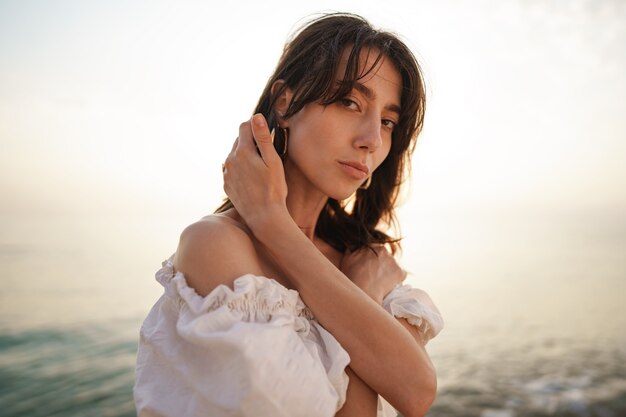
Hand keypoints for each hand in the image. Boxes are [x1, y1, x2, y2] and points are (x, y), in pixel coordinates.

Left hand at [222, 114, 288, 231]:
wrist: (264, 217)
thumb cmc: (273, 189)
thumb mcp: (273, 161)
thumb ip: (263, 137)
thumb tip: (256, 116)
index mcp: (242, 152)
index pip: (244, 126)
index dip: (255, 125)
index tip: (265, 131)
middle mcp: (230, 160)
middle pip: (239, 140)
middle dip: (251, 141)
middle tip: (266, 153)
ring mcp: (226, 173)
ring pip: (234, 155)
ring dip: (245, 155)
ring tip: (260, 167)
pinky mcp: (226, 184)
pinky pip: (232, 169)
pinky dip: (241, 168)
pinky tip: (252, 178)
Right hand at [340, 246, 406, 304]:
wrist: (363, 291)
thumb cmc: (352, 276)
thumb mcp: (347, 258)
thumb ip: (352, 249)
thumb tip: (355, 245)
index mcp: (371, 245)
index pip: (373, 249)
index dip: (369, 258)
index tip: (366, 266)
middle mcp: (384, 250)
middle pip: (383, 256)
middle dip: (379, 263)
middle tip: (373, 274)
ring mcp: (393, 261)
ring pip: (391, 265)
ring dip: (387, 270)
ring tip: (379, 281)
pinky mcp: (400, 272)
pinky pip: (399, 275)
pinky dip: (395, 279)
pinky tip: (387, 285)